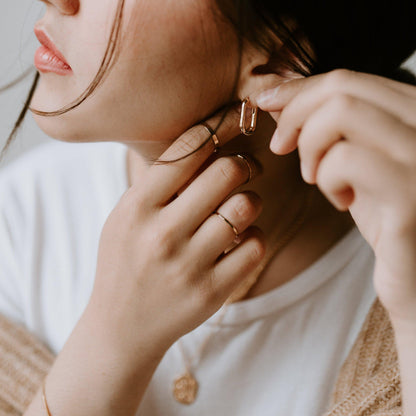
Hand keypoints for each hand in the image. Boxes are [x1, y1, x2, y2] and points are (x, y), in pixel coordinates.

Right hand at [88, 108, 265, 357]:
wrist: (122, 327)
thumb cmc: (124, 263)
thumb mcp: (124, 218)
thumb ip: (157, 184)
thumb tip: (202, 142)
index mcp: (136, 209)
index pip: (188, 150)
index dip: (220, 125)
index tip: (238, 116)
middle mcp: (162, 234)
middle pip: (226, 172)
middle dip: (244, 162)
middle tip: (246, 166)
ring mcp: (189, 265)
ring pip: (246, 206)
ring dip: (252, 199)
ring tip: (243, 205)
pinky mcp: (213, 291)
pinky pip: (255, 245)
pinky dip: (255, 235)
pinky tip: (241, 239)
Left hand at [254, 69, 415, 322]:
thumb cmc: (388, 219)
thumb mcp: (357, 166)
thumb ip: (328, 131)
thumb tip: (281, 99)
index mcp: (415, 114)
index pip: (349, 79)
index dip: (299, 89)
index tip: (267, 104)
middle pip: (343, 87)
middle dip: (296, 114)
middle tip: (281, 147)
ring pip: (341, 113)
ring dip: (311, 147)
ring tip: (317, 179)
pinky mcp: (411, 194)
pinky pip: (346, 159)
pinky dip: (327, 177)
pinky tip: (341, 201)